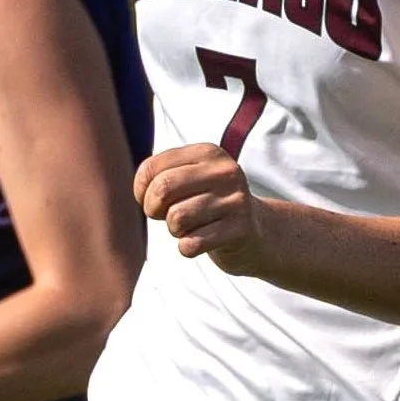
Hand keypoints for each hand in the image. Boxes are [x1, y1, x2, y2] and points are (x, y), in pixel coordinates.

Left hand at [135, 144, 269, 271]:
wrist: (257, 231)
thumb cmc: (209, 204)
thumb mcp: (190, 179)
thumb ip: (161, 174)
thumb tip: (142, 191)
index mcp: (208, 153)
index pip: (152, 168)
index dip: (142, 190)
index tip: (154, 200)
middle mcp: (225, 172)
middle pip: (162, 189)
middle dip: (154, 210)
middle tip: (166, 216)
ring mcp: (236, 200)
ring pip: (176, 219)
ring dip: (175, 230)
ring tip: (191, 227)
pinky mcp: (241, 229)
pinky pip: (191, 244)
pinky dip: (188, 248)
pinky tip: (202, 241)